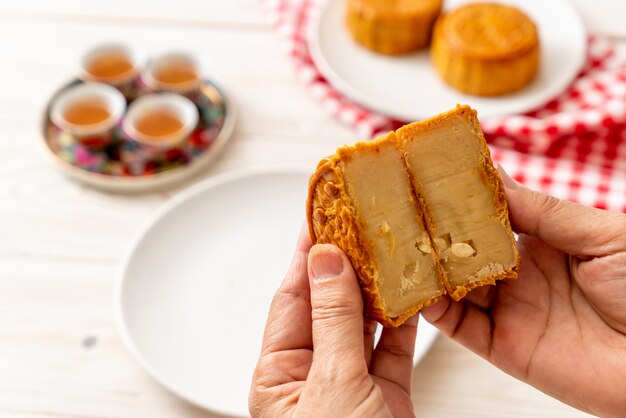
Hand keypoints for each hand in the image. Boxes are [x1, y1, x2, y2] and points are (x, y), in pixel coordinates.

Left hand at [249, 226, 418, 417]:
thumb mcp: (333, 384)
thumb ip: (334, 321)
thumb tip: (326, 262)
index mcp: (278, 377)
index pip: (291, 298)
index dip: (307, 254)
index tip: (320, 215)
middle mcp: (312, 377)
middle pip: (328, 306)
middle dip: (346, 265)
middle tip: (360, 224)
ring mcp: (351, 384)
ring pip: (363, 324)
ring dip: (378, 289)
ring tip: (388, 250)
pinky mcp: (387, 394)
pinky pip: (394, 346)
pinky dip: (404, 319)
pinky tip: (410, 292)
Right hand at [422, 167, 625, 417]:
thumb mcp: (601, 235)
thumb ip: (543, 211)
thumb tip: (494, 175)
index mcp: (541, 243)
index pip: (487, 217)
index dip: (458, 200)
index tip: (428, 179)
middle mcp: (518, 275)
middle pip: (462, 251)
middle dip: (431, 234)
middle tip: (399, 213)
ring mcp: (508, 311)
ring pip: (452, 287)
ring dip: (425, 269)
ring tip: (398, 249)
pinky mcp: (503, 348)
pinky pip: (459, 328)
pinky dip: (434, 311)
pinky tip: (418, 290)